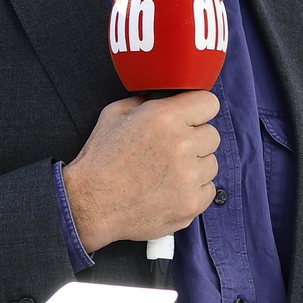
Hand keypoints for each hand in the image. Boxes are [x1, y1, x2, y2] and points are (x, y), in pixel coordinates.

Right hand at [61, 92, 220, 252]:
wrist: (89, 205)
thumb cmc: (100, 161)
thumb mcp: (115, 114)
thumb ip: (146, 101)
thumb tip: (165, 97)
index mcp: (165, 117)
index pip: (209, 103)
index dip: (198, 111)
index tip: (192, 118)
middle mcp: (182, 144)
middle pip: (212, 135)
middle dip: (195, 140)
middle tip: (172, 150)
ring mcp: (189, 177)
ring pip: (212, 163)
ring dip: (195, 166)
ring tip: (167, 172)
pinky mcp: (191, 203)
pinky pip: (209, 189)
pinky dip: (194, 190)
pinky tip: (171, 190)